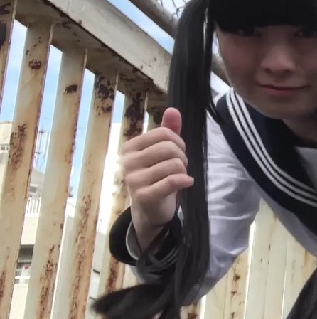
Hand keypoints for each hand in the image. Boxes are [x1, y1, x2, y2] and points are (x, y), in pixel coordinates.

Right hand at [121, 107, 192, 244]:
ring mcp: (133, 179)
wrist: (149, 209)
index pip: (163, 133)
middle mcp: (127, 161)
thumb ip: (168, 130)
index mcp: (130, 147)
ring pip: (174, 164)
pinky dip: (184, 180)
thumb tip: (173, 109)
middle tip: (181, 166)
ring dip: (183, 170)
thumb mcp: (161, 152)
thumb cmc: (156, 177)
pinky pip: (171, 181)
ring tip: (179, 176)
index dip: (179, 142)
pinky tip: (187, 182)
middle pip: (169, 148)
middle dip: (182, 157)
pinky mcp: (143, 195)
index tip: (179, 152)